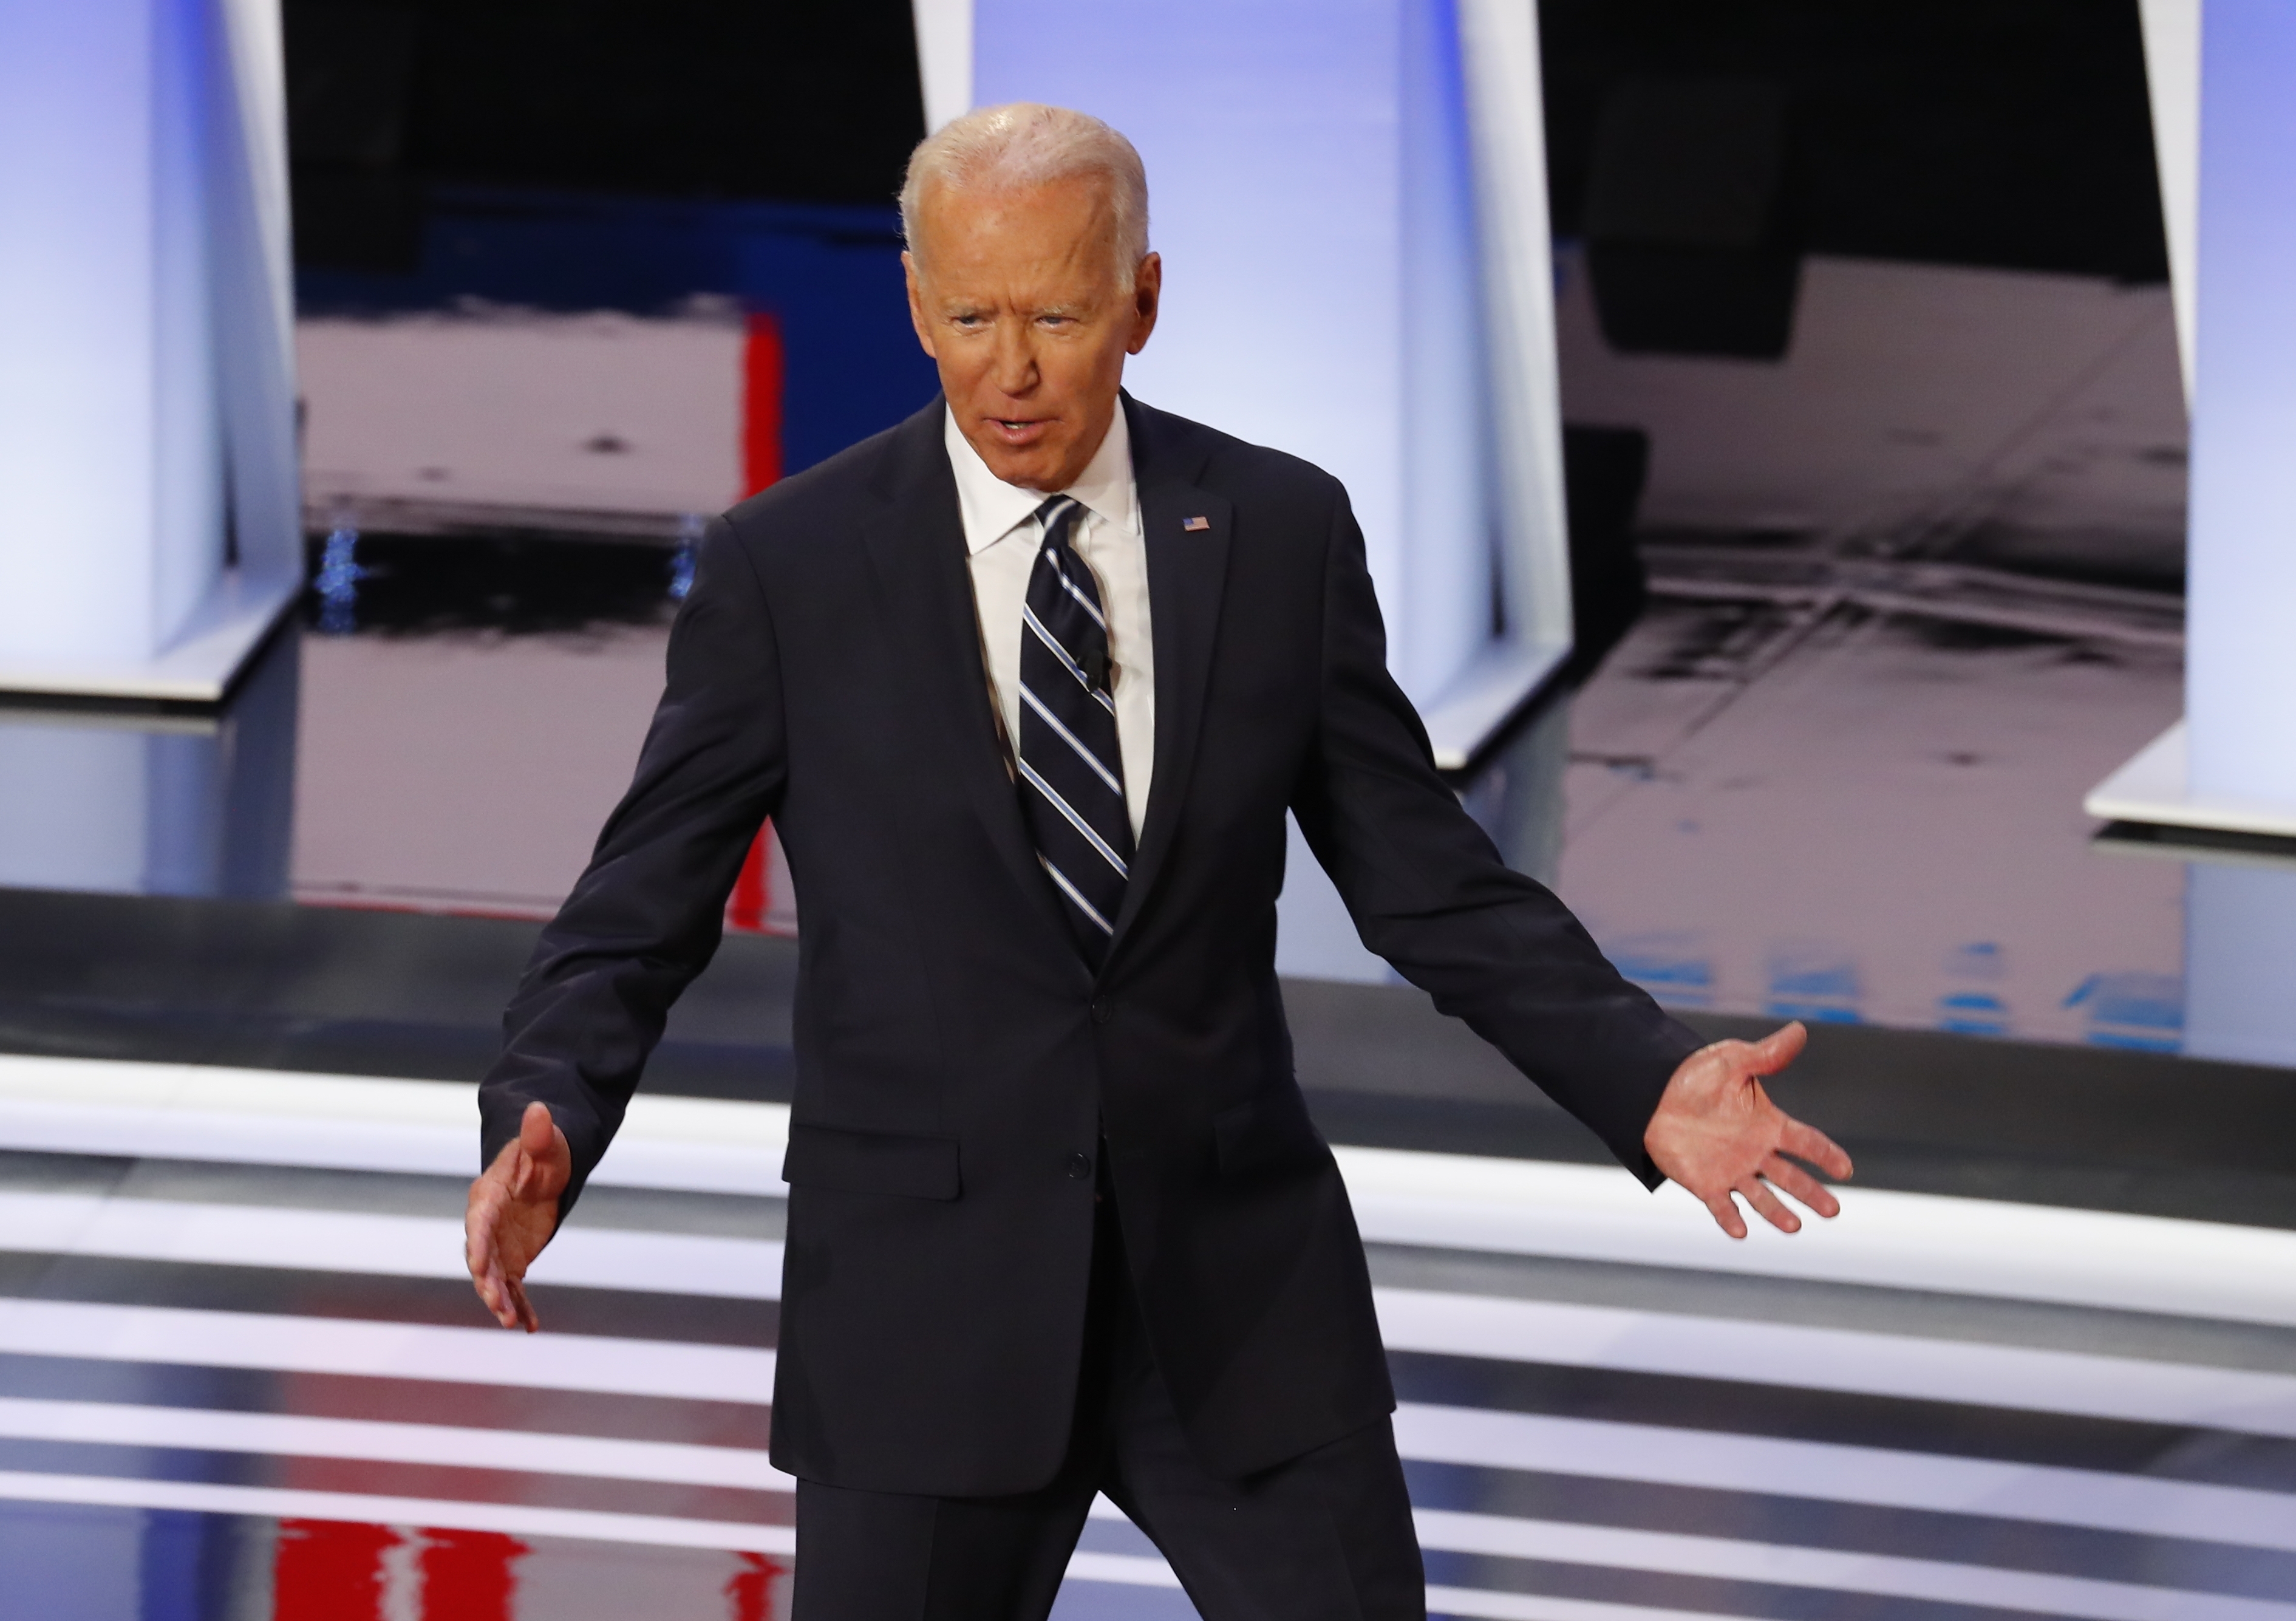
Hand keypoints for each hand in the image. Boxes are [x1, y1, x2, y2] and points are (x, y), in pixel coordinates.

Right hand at [465, 1100, 570, 1330]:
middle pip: (482, 1258)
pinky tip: (532, 1327)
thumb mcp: (545, 1144)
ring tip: (512, 1322)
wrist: (542, 1170)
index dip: (478, 1244)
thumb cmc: (541, 1153)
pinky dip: (522, 1306)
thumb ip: (539, 1134)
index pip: (478, 1222)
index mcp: (488, 1197)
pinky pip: (515, 1287)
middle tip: (498, 1305)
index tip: (480, 1265)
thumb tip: (539, 1109)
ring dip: (501, 1300)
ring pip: (495, 1278)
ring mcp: (498, 1246)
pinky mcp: (512, 1260)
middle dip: (488, 1283)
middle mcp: (486, 1226)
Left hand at [1643, 1022, 1852, 1239]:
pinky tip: (1740, 1231)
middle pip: (1791, 1177)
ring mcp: (1732, 1170)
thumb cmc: (1697, 1076)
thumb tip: (1799, 1030)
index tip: (1845, 1169)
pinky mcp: (1705, 1183)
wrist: (1653, 1095)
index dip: (1826, 1154)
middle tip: (1832, 1210)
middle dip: (1811, 1194)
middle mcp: (1755, 1152)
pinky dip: (1730, 1219)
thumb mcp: (1733, 1062)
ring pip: (1761, 1197)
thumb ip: (1766, 1055)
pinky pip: (1721, 1206)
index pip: (1806, 1141)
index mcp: (1768, 1124)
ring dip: (1777, 1213)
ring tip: (1794, 1226)